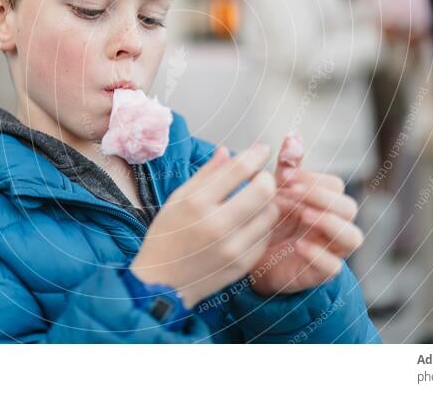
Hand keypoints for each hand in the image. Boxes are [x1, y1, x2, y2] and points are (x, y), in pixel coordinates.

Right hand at [131, 143, 278, 307]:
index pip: (239, 169)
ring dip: (265, 202)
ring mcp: (232, 247)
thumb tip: (227, 152)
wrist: (161, 283)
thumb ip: (205, 175)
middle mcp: (217, 225)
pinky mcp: (242, 264)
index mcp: (197, 203)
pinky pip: (265, 236)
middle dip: (265, 178)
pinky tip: (247, 224)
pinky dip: (260, 225)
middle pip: (264, 190)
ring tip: (251, 203)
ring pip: (270, 213)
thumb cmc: (167, 237)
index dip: (255, 155)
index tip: (261, 149)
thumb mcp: (178, 199)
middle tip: (258, 179)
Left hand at [248, 136, 363, 295]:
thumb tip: (293, 135)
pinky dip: (319, 255)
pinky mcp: (318, 273)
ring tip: (303, 216)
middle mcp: (333, 226)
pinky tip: (298, 245)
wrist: (247, 257)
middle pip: (349, 208)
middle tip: (291, 193)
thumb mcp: (275, 191)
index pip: (335, 185)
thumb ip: (287, 167)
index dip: (313, 179)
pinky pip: (333, 267)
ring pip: (353, 237)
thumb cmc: (268, 221)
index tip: (284, 177)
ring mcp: (330, 250)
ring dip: (329, 223)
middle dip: (321, 197)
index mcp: (325, 203)